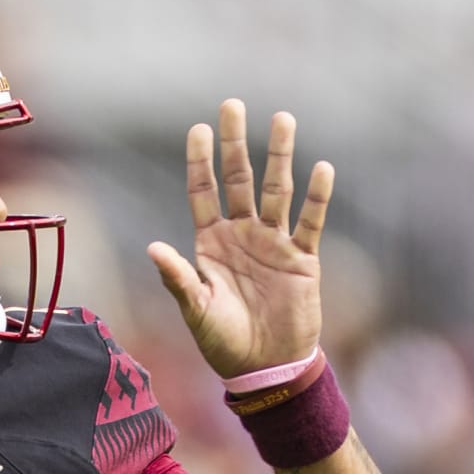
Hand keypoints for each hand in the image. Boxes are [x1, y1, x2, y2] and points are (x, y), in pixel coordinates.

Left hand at [147, 99, 332, 377]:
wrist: (264, 368)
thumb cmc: (224, 342)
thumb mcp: (195, 310)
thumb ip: (177, 278)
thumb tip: (153, 247)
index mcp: (211, 243)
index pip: (203, 191)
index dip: (200, 160)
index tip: (198, 127)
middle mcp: (242, 235)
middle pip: (239, 179)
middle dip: (236, 143)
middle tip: (233, 105)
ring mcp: (273, 243)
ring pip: (278, 190)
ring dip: (281, 156)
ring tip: (283, 119)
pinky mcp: (302, 258)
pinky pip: (310, 222)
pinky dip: (317, 197)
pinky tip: (321, 168)